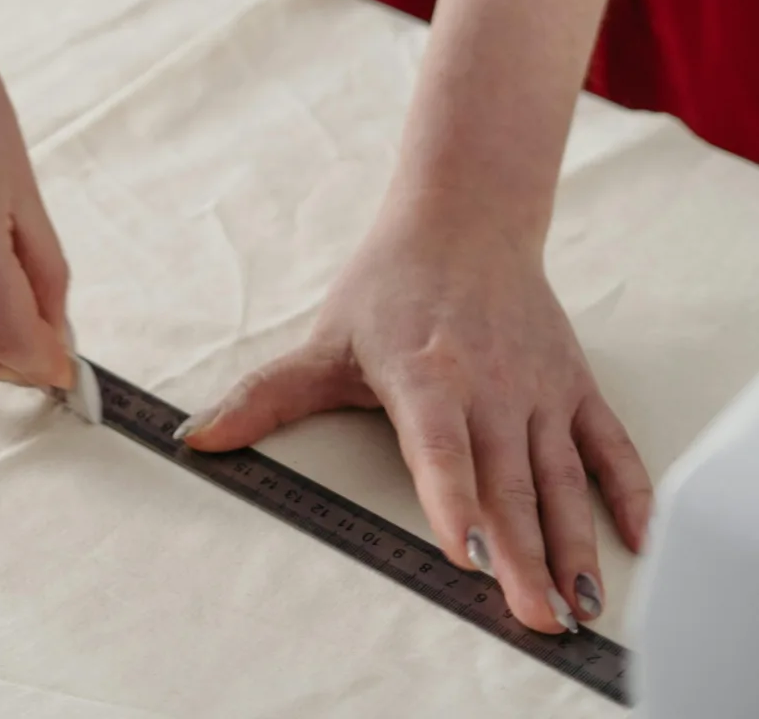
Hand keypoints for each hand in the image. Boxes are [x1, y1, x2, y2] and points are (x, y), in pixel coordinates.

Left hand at [178, 199, 652, 635]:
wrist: (464, 216)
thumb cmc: (391, 283)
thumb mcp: (326, 340)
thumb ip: (266, 397)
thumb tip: (197, 438)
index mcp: (426, 375)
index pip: (440, 448)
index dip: (455, 500)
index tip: (472, 553)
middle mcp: (489, 386)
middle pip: (506, 481)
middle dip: (524, 554)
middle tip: (539, 617)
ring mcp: (537, 388)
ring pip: (559, 476)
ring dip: (573, 540)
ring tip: (582, 602)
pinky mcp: (572, 385)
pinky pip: (608, 444)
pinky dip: (628, 491)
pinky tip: (637, 540)